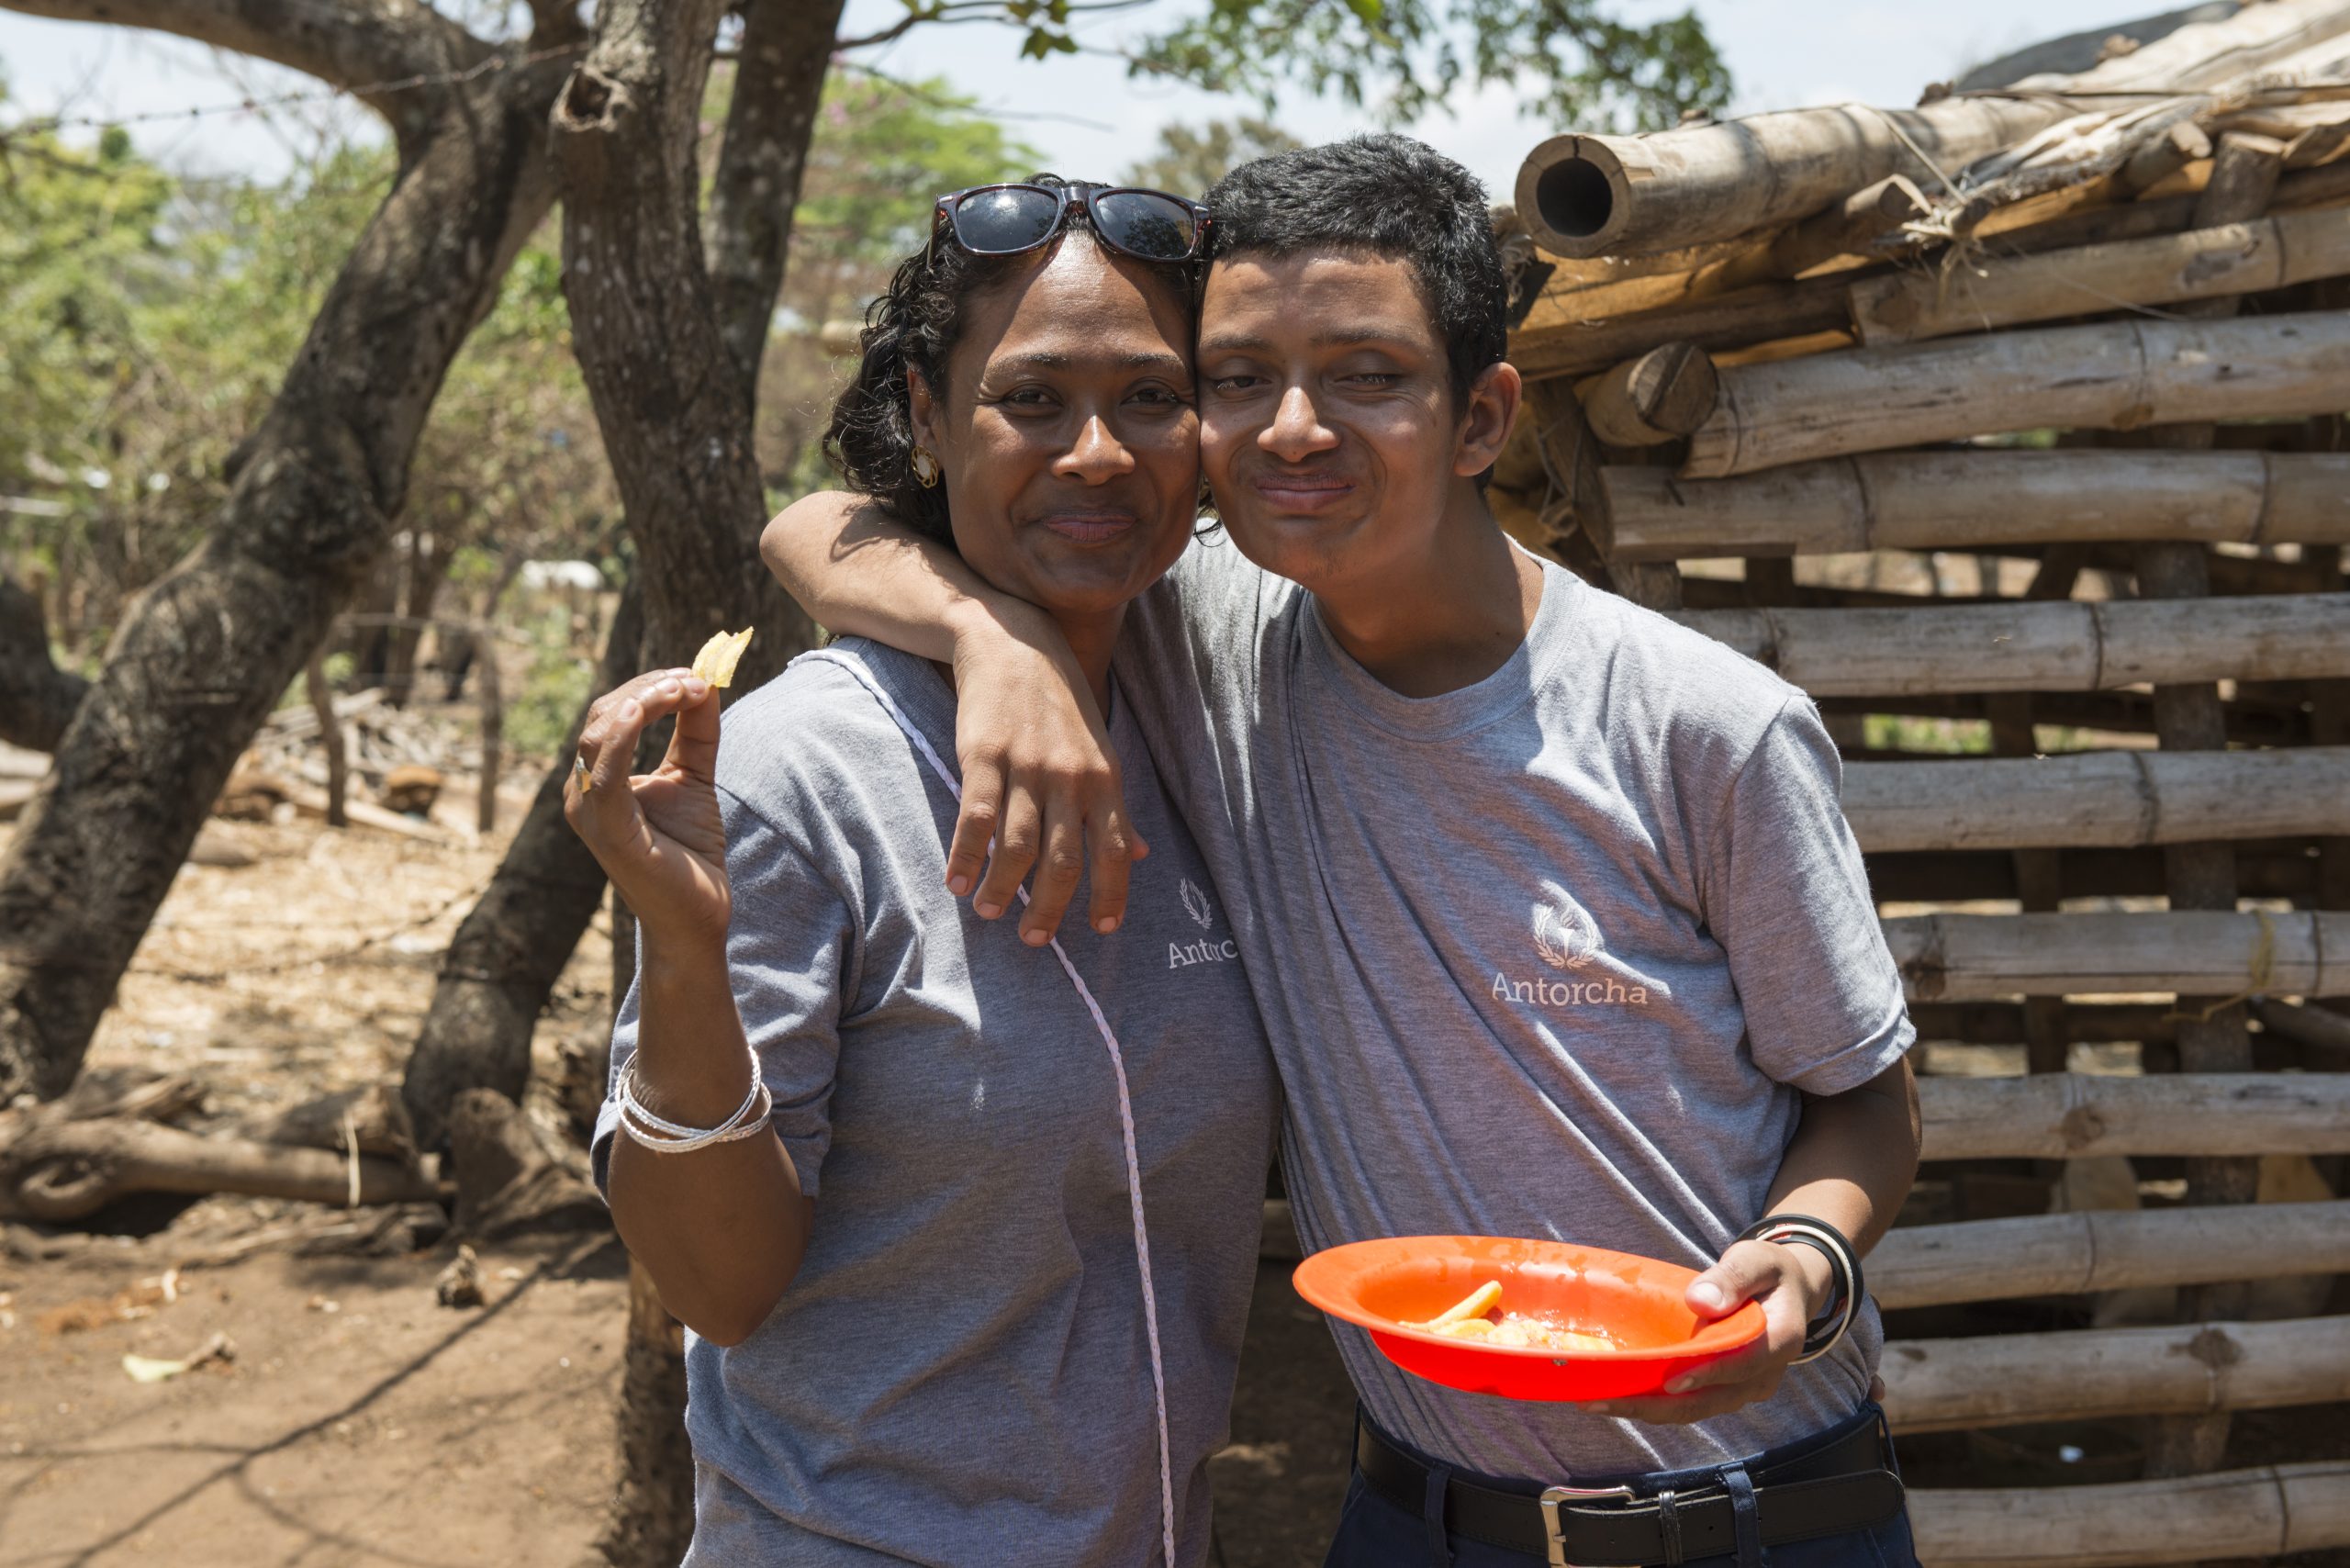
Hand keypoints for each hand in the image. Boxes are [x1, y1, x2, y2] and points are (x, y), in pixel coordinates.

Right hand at [564, 668, 728, 946]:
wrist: (697, 916)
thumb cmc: (690, 852)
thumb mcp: (695, 776)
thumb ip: (696, 730)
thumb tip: (705, 681)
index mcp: (598, 777)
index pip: (614, 712)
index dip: (651, 685)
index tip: (696, 674)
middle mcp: (583, 791)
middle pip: (605, 715)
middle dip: (651, 688)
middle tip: (696, 678)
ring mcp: (588, 811)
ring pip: (600, 735)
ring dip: (643, 701)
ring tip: (684, 687)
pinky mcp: (606, 831)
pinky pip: (605, 773)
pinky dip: (622, 736)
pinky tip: (643, 709)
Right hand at [946, 607, 1146, 944]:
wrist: (1013, 643)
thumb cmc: (1060, 702)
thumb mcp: (1099, 749)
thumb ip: (1115, 805)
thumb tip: (1141, 852)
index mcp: (1105, 778)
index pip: (1116, 849)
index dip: (1111, 893)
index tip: (1101, 929)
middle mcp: (1070, 777)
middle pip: (1065, 860)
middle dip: (1050, 908)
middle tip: (1035, 939)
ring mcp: (1027, 767)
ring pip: (1018, 848)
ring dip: (1004, 890)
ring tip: (991, 913)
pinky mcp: (984, 756)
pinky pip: (976, 820)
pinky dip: (966, 858)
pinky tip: (958, 882)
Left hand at [1581, 1240, 1835, 1424]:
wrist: (1786, 1291)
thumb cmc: (1767, 1270)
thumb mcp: (1756, 1260)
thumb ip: (1733, 1278)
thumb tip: (1700, 1301)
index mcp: (1780, 1341)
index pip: (1744, 1364)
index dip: (1708, 1374)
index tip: (1671, 1381)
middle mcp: (1763, 1376)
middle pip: (1710, 1400)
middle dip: (1657, 1405)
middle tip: (1604, 1400)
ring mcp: (1742, 1388)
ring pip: (1694, 1409)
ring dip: (1647, 1409)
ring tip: (1597, 1402)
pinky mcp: (1723, 1390)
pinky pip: (1688, 1403)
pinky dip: (1653, 1403)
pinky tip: (1614, 1395)